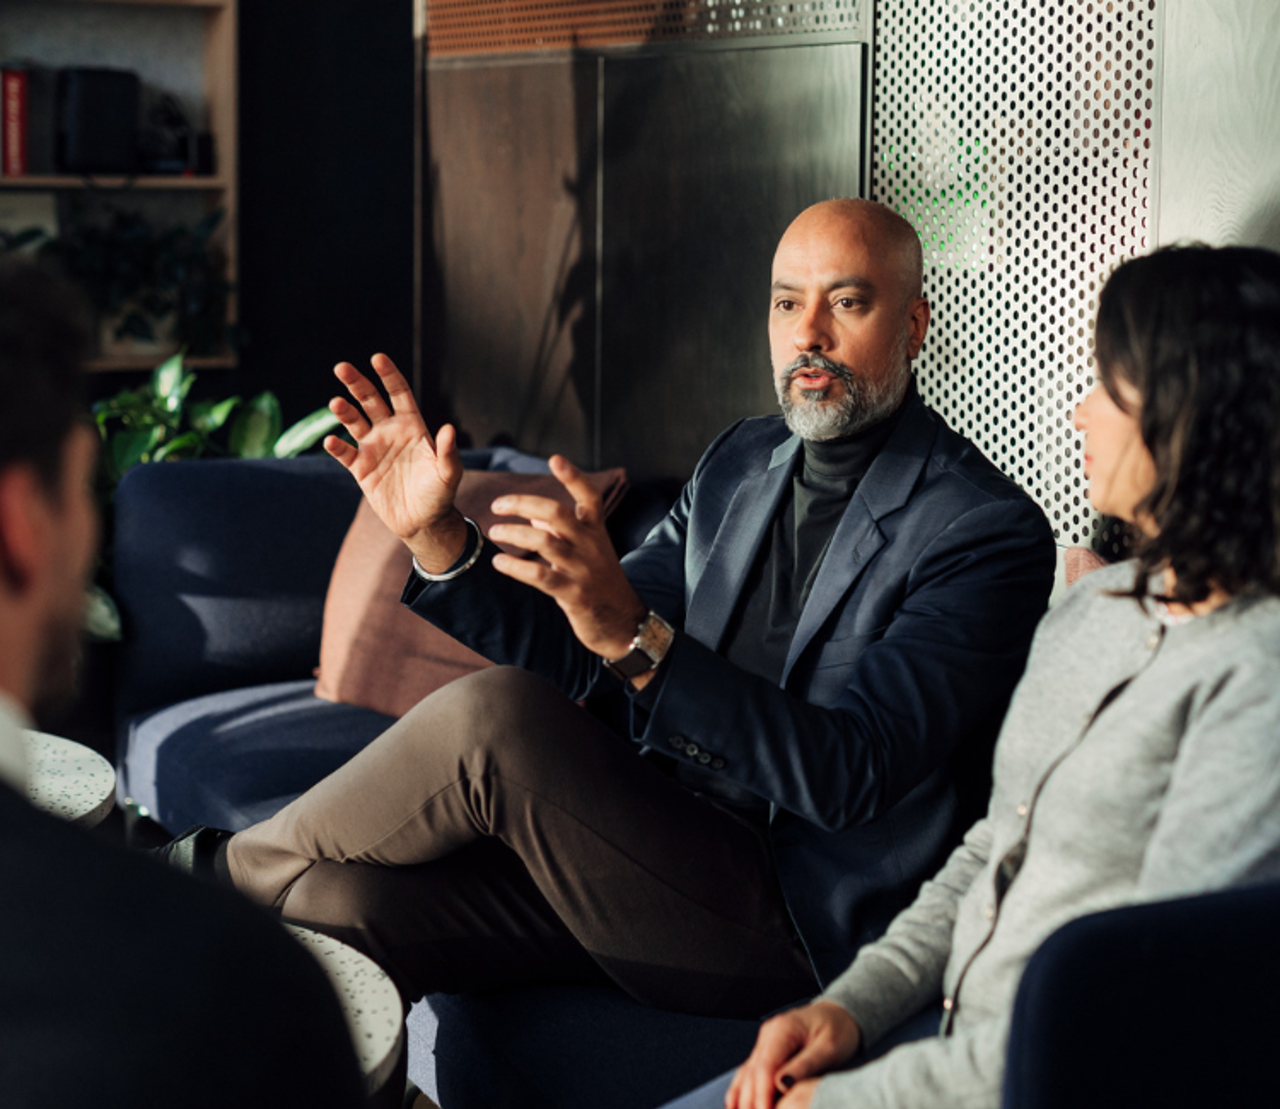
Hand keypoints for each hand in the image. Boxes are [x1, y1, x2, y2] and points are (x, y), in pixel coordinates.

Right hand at [323, 354, 467, 570]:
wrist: (423, 522)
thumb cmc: (440, 494)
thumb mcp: (447, 473)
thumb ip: (447, 452)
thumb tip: (449, 428)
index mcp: (412, 426)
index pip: (399, 393)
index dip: (388, 375)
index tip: (377, 358)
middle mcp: (390, 432)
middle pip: (370, 400)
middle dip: (357, 383)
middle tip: (342, 367)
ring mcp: (373, 449)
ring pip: (354, 422)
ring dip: (344, 412)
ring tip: (335, 403)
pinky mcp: (361, 469)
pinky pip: (345, 454)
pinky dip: (337, 447)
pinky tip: (332, 441)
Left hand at [487, 454, 649, 673]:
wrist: (624, 624)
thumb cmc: (601, 583)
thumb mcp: (589, 551)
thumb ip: (562, 531)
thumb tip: (533, 513)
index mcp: (596, 531)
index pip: (589, 496)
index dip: (573, 476)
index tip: (554, 459)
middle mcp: (591, 546)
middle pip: (557, 512)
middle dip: (522, 503)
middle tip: (497, 505)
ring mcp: (583, 569)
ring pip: (545, 541)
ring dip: (514, 534)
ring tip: (494, 532)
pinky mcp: (574, 595)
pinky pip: (540, 576)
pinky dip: (515, 567)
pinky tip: (499, 563)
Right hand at [726, 1001, 860, 1108]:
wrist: (839, 1015)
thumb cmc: (839, 1030)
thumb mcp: (829, 1048)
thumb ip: (805, 1065)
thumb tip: (780, 1085)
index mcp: (783, 1029)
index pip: (765, 1067)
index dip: (762, 1095)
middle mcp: (768, 1035)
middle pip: (751, 1073)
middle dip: (751, 1102)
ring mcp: (764, 1042)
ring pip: (746, 1074)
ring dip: (742, 1099)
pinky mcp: (766, 1052)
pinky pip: (749, 1073)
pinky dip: (741, 1091)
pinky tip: (736, 1107)